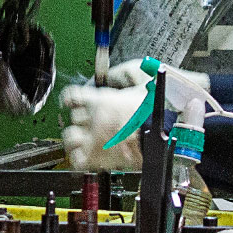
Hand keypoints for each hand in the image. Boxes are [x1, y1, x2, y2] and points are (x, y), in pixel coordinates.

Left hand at [59, 60, 215, 171]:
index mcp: (101, 101)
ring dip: (76, 138)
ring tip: (86, 139)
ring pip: (70, 137)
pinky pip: (77, 159)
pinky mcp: (97, 159)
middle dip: (83, 119)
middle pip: (74, 117)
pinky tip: (87, 156)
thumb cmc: (156, 112)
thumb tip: (114, 75)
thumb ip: (126, 73)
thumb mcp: (144, 80)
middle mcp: (93, 119)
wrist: (163, 139)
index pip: (72, 96)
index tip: (73, 101)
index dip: (72, 99)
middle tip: (93, 121)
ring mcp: (93, 140)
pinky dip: (79, 159)